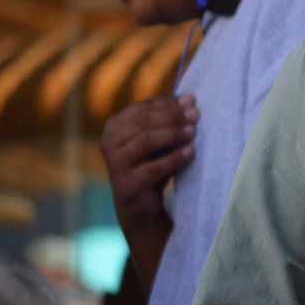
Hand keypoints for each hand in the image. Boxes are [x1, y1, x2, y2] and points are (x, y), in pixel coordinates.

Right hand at [100, 95, 197, 232]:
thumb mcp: (156, 140)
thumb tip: (190, 98)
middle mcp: (109, 143)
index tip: (191, 101)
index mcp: (114, 127)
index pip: (142, 108)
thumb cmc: (150, 165)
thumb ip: (167, 120)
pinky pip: (153, 168)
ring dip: (173, 134)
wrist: (140, 206)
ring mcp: (115, 164)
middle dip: (172, 117)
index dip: (168, 103)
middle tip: (195, 116)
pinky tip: (190, 153)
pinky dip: (174, 159)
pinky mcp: (127, 184)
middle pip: (144, 122)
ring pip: (146, 141)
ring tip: (193, 132)